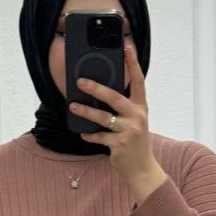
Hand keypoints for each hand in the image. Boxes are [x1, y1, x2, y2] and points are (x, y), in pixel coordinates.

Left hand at [68, 44, 166, 198]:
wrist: (142, 169)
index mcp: (140, 107)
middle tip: (80, 81)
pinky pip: (100, 137)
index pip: (138, 81)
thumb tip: (99, 94)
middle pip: (114, 97)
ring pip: (103, 117)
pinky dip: (90, 135)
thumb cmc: (135, 143)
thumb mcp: (134, 122)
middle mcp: (137, 116)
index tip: (127, 46)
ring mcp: (129, 131)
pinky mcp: (120, 145)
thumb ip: (123, 108)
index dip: (133, 63)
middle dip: (96, 88)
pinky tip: (83, 134)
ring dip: (85, 111)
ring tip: (72, 106)